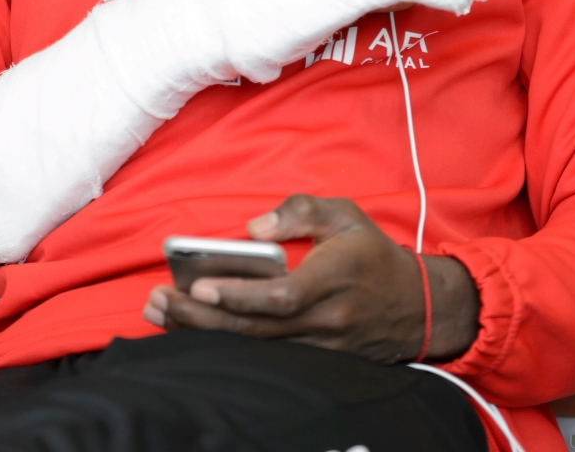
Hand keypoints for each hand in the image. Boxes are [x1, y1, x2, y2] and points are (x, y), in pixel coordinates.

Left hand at [145, 195, 478, 363]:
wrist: (418, 308)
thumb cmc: (372, 254)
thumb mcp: (344, 214)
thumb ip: (300, 211)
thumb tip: (254, 227)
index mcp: (332, 280)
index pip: (279, 295)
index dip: (237, 295)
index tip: (197, 285)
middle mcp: (323, 322)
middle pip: (254, 329)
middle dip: (200, 318)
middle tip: (157, 301)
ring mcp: (318, 349)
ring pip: (253, 349)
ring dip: (203, 333)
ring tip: (160, 314)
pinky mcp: (313, 363)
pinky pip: (262, 357)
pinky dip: (225, 345)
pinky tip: (190, 331)